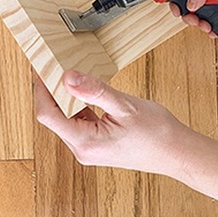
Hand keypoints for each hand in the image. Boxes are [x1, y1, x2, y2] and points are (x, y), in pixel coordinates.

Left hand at [35, 70, 217, 216]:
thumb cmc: (156, 133)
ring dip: (65, 97)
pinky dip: (79, 104)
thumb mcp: (124, 106)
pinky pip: (80, 121)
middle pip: (54, 116)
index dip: (40, 89)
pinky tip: (86, 90)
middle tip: (52, 63)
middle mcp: (82, 149)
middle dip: (51, 90)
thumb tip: (67, 76)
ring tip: (68, 73)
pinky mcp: (97, 144)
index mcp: (84, 142)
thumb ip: (94, 90)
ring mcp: (89, 148)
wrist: (177, 153)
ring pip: (66, 118)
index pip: (48, 114)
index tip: (41, 67)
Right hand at [169, 0, 217, 35]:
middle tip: (192, 19)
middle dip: (188, 15)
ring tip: (205, 26)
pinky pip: (215, 23)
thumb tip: (191, 3)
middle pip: (189, 5)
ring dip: (200, 24)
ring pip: (201, 16)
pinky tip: (214, 29)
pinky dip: (212, 29)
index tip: (175, 8)